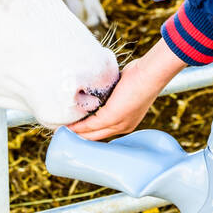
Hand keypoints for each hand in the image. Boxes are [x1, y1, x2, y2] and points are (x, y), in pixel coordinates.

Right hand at [69, 40, 186, 139]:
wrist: (151, 74)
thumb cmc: (141, 75)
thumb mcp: (124, 88)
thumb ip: (111, 95)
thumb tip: (98, 91)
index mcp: (127, 122)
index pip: (105, 132)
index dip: (90, 133)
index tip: (75, 132)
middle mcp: (123, 127)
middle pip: (97, 138)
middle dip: (80, 138)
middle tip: (63, 136)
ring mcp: (119, 124)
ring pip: (92, 134)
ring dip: (76, 134)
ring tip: (61, 133)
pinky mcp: (112, 117)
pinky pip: (91, 125)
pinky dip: (78, 127)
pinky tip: (68, 127)